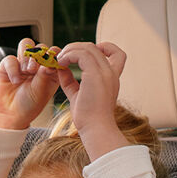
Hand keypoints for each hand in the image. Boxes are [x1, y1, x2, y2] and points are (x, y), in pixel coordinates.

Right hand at [0, 40, 66, 129]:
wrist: (9, 115)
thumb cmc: (28, 106)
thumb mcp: (41, 91)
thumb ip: (45, 74)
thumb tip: (50, 60)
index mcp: (50, 71)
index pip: (54, 54)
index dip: (53, 53)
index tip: (51, 59)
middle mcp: (37, 66)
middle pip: (39, 47)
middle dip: (38, 55)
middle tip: (34, 69)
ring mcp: (22, 64)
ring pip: (25, 45)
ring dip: (26, 57)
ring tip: (26, 72)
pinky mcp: (7, 66)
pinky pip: (10, 58)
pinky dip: (13, 69)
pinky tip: (15, 80)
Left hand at [55, 41, 130, 155]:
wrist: (96, 129)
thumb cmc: (88, 118)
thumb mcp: (77, 95)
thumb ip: (70, 81)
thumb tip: (61, 69)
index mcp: (112, 78)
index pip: (117, 54)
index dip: (103, 48)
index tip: (84, 55)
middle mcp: (111, 73)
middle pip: (96, 47)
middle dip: (76, 48)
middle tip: (62, 58)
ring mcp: (105, 72)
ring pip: (87, 47)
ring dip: (70, 51)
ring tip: (59, 60)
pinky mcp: (95, 74)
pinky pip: (81, 54)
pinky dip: (68, 55)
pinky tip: (60, 64)